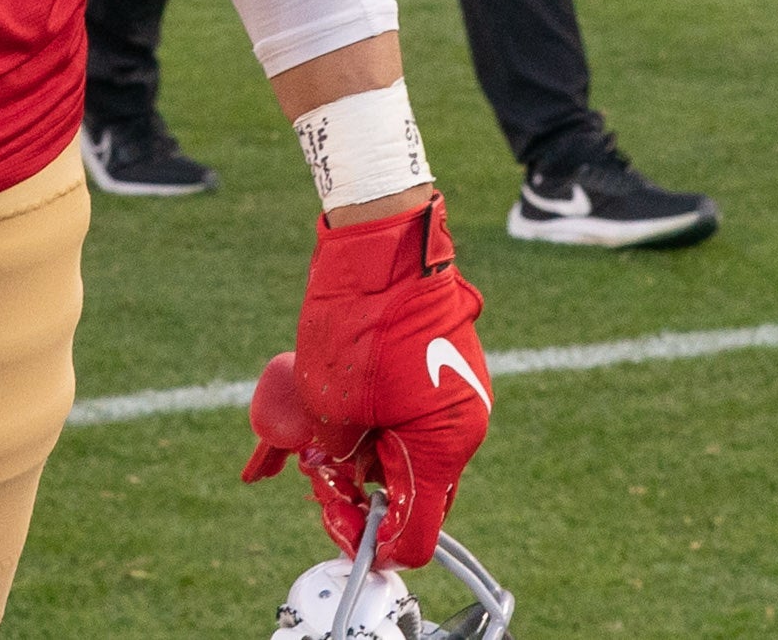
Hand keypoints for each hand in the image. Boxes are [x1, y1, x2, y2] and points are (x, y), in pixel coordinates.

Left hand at [241, 196, 491, 572]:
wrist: (386, 237)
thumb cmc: (362, 317)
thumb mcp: (330, 401)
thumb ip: (335, 453)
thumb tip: (336, 469)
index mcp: (444, 448)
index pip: (417, 532)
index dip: (371, 539)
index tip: (333, 518)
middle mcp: (462, 428)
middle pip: (411, 489)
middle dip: (359, 485)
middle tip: (315, 467)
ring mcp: (458, 394)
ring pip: (406, 446)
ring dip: (363, 447)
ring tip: (315, 425)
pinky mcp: (446, 366)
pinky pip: (412, 409)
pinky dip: (377, 415)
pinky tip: (337, 398)